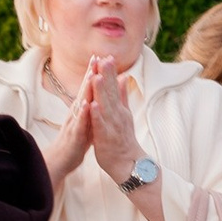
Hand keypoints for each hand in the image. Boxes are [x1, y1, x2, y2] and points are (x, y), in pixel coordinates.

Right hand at [44, 70, 96, 199]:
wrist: (62, 160)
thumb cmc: (76, 141)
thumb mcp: (86, 121)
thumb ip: (91, 107)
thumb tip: (97, 94)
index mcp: (81, 109)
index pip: (89, 88)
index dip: (95, 73)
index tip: (102, 57)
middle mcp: (76, 113)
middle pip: (84, 90)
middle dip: (90, 74)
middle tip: (96, 58)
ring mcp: (74, 123)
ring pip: (80, 103)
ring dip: (86, 89)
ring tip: (92, 75)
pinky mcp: (74, 135)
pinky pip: (79, 123)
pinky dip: (82, 113)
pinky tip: (86, 104)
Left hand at [85, 57, 140, 185]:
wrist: (128, 164)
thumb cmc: (123, 139)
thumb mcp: (125, 114)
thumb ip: (123, 95)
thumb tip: (124, 77)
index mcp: (119, 109)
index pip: (115, 87)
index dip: (111, 72)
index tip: (108, 56)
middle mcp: (117, 114)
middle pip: (111, 92)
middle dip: (107, 76)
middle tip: (104, 59)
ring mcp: (112, 126)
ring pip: (106, 106)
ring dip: (102, 92)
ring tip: (97, 77)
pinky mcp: (105, 138)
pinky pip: (100, 125)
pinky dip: (97, 115)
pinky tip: (93, 105)